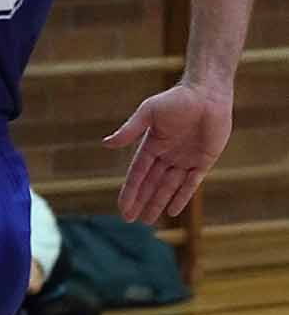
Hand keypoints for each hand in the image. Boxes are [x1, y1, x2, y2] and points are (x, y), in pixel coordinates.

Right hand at [103, 82, 233, 224]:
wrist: (208, 93)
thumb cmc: (177, 98)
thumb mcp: (149, 112)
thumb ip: (130, 130)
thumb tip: (106, 144)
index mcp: (152, 144)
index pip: (137, 174)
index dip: (130, 192)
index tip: (123, 208)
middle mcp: (167, 155)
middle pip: (151, 184)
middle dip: (142, 201)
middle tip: (132, 220)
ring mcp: (185, 159)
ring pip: (169, 187)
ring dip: (158, 203)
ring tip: (149, 220)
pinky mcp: (203, 160)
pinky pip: (191, 183)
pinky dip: (182, 197)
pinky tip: (173, 211)